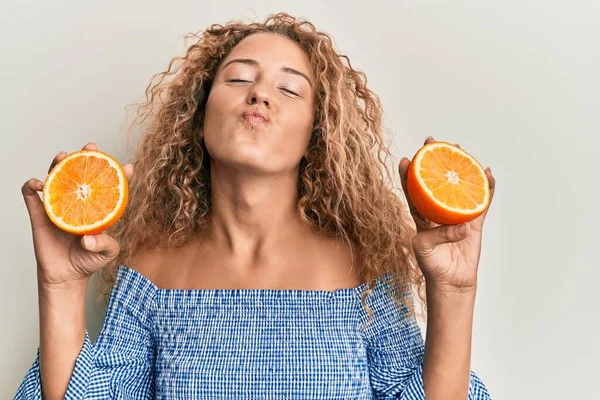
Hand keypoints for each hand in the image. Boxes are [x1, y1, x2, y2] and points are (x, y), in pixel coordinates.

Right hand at [21, 142, 133, 288]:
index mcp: (97, 209)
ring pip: (56, 178)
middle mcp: (78, 203)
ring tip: (63, 155)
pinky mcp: (40, 215)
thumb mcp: (107, 253)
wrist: (66, 276)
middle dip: (85, 158)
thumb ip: (104, 244)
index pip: (109, 187)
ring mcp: (59, 207)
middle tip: (90, 147)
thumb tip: (88, 238)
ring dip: (57, 164)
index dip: (119, 175)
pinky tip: (38, 184)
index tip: (128, 166)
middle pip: (81, 175)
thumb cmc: (89, 261)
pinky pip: (32, 197)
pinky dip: (31, 186)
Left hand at [398, 136, 495, 291]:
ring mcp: (456, 213)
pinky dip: (485, 187)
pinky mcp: (474, 221)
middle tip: (433, 141)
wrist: (451, 280)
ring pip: (458, 185)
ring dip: (459, 167)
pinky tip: (487, 173)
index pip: (412, 190)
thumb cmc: (432, 265)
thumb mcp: (426, 249)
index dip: (407, 174)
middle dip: (434, 161)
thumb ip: (439, 235)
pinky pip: (481, 201)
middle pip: (436, 180)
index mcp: (420, 215)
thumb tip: (460, 224)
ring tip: (460, 148)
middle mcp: (437, 210)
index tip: (404, 158)